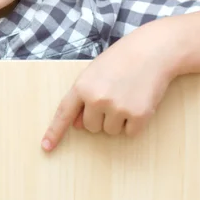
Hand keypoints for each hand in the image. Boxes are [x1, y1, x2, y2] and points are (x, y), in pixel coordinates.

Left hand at [41, 20, 182, 150]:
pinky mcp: (138, 115)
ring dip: (118, 119)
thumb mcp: (94, 73)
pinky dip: (134, 123)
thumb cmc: (121, 60)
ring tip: (127, 94)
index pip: (64, 113)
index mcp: (82, 86)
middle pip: (91, 127)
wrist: (152, 51)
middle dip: (100, 117)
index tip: (46, 147)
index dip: (55, 132)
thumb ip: (83, 97)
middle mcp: (97, 99)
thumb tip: (77, 126)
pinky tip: (139, 101)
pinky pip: (130, 133)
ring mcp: (117, 108)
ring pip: (110, 131)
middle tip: (114, 95)